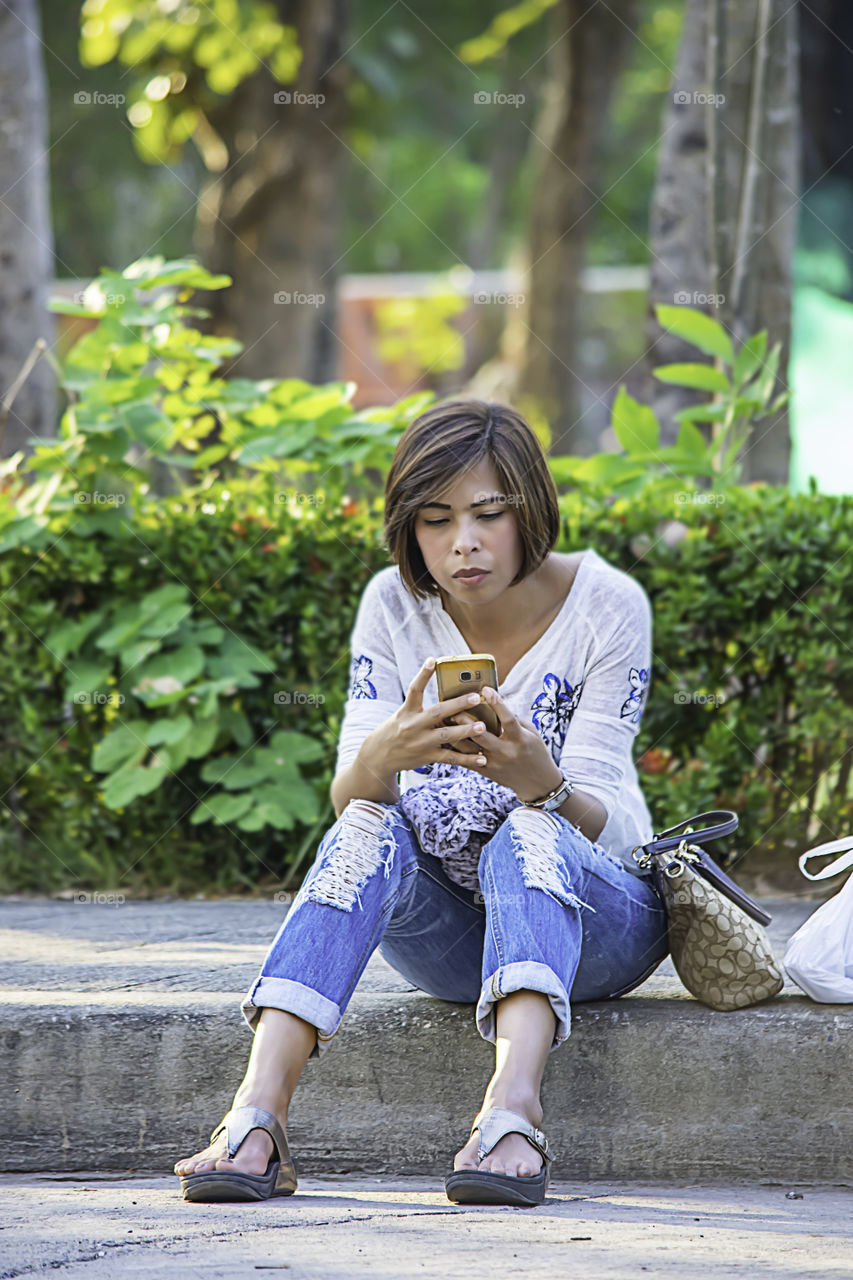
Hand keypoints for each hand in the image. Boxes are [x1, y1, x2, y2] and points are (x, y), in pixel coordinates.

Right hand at [365, 657, 491, 774]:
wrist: (378, 757)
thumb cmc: (395, 731)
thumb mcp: (402, 715)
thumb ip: (421, 709)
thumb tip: (446, 698)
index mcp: (406, 711)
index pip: (414, 690)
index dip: (423, 674)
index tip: (433, 660)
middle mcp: (413, 726)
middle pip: (437, 712)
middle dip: (458, 705)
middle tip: (476, 697)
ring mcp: (420, 742)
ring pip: (446, 736)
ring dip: (466, 731)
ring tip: (483, 727)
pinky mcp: (427, 757)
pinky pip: (450, 758)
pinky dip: (467, 759)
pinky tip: (482, 759)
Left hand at [451, 686, 563, 800]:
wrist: (537, 783)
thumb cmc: (535, 751)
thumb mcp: (531, 733)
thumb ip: (515, 719)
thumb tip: (495, 704)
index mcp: (520, 739)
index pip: (507, 719)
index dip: (497, 703)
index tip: (485, 689)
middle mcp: (506, 752)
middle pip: (481, 735)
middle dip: (466, 720)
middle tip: (455, 707)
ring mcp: (494, 763)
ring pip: (469, 749)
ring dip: (455, 734)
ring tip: (443, 721)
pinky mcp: (486, 771)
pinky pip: (466, 760)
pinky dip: (455, 749)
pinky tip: (445, 738)